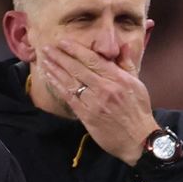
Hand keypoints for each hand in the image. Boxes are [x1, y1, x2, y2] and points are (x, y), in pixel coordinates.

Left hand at [40, 40, 158, 165]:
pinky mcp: (87, 115)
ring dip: (55, 70)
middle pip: (78, 68)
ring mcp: (95, 102)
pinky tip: (50, 78)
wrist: (138, 139)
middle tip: (46, 48)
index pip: (93, 60)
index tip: (63, 42)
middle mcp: (105, 88)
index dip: (76, 50)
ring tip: (44, 60)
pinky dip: (58, 86)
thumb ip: (127, 64)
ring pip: (71, 81)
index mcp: (118, 78)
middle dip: (60, 57)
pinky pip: (69, 97)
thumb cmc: (138, 111)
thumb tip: (123, 45)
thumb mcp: (137, 84)